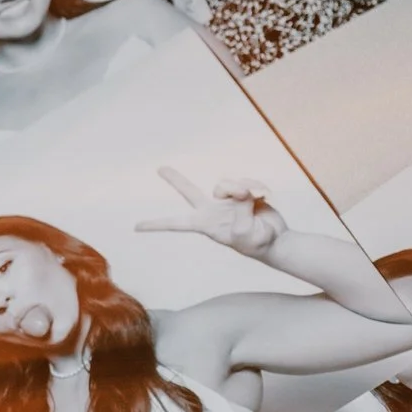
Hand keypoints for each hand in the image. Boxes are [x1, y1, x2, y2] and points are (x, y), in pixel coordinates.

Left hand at [136, 167, 285, 259]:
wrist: (276, 239)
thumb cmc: (258, 242)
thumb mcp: (246, 233)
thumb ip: (241, 210)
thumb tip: (240, 191)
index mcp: (205, 224)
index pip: (177, 223)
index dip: (157, 224)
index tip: (135, 227)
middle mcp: (212, 210)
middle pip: (189, 191)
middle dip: (175, 179)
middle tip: (159, 168)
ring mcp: (227, 200)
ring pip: (226, 183)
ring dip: (240, 188)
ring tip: (255, 198)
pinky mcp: (243, 191)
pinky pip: (247, 180)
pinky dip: (257, 187)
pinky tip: (265, 197)